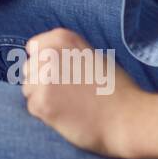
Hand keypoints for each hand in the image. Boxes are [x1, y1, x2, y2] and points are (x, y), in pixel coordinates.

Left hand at [19, 27, 143, 157]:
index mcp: (63, 38)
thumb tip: (39, 55)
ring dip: (43, 98)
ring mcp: (44, 78)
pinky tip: (68, 115)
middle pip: (29, 68)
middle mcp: (50, 53)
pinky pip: (32, 106)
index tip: (62, 74)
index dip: (46, 62)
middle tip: (71, 94)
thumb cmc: (116, 90)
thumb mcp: (92, 56)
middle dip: (43, 81)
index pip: (34, 47)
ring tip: (71, 104)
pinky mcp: (42, 102)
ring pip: (28, 88)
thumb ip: (66, 52)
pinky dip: (46, 114)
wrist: (129, 120)